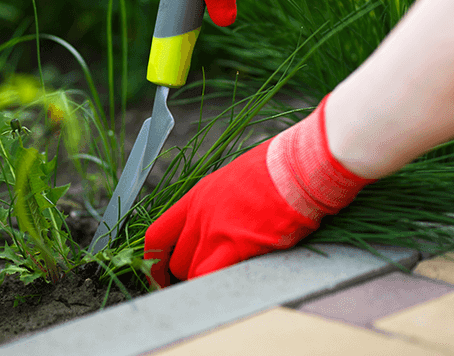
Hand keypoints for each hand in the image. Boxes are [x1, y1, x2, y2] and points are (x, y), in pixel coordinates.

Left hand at [143, 95, 373, 286]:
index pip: (158, 235)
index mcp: (197, 196)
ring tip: (226, 284)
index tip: (162, 275)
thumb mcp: (237, 179)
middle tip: (205, 282)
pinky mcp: (238, 244)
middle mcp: (200, 214)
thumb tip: (226, 221)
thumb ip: (223, 204)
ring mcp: (216, 229)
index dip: (155, 262)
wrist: (298, 165)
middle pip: (176, 260)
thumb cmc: (279, 168)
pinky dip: (216, 287)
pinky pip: (212, 277)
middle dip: (187, 276)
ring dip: (206, 283)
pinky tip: (230, 288)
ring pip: (194, 273)